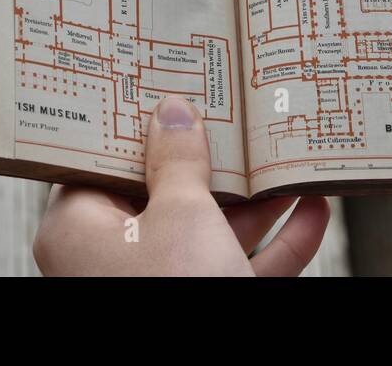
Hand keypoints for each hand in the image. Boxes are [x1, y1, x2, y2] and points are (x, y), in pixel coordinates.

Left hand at [34, 96, 329, 275]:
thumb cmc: (174, 295)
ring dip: (255, 200)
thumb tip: (172, 113)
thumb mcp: (181, 211)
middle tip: (234, 117)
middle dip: (212, 161)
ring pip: (208, 231)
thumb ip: (179, 159)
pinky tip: (312, 210)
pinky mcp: (204, 303)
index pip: (102, 160)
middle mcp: (112, 257)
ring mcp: (159, 285)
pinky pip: (237, 265)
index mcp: (79, 227)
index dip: (137, 124)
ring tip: (284, 158)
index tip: (165, 88)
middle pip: (163, 192)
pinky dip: (275, 242)